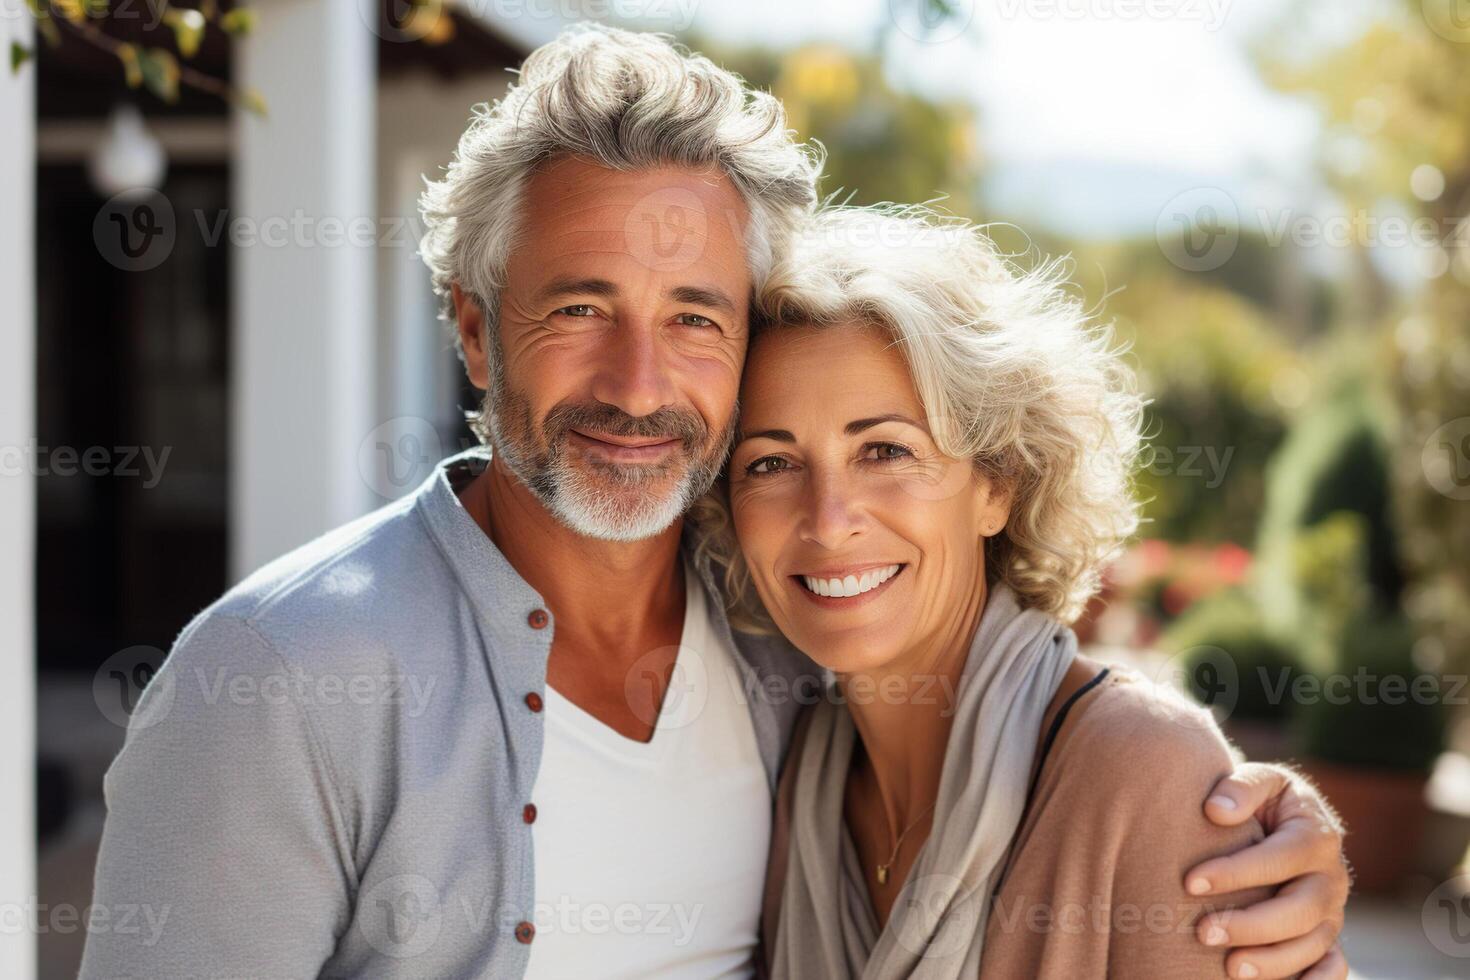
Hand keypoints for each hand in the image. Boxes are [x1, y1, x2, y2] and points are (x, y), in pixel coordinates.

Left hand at [1186, 762, 1350, 979]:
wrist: (1285, 823)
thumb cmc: (1263, 802)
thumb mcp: (1260, 781)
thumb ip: (1241, 787)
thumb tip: (1215, 811)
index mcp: (1316, 835)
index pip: (1279, 858)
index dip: (1236, 872)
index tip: (1191, 882)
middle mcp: (1331, 878)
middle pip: (1299, 910)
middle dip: (1250, 925)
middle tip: (1203, 932)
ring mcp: (1332, 912)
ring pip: (1312, 945)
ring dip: (1272, 961)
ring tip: (1229, 968)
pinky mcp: (1328, 938)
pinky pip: (1333, 967)